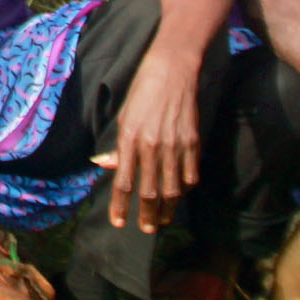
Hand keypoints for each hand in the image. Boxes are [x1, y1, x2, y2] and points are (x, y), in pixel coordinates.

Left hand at [94, 48, 203, 234]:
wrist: (172, 70)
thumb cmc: (143, 91)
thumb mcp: (124, 117)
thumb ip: (119, 147)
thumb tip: (107, 167)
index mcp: (130, 139)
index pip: (123, 182)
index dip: (120, 206)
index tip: (119, 223)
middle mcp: (152, 146)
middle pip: (149, 192)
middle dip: (146, 215)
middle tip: (146, 229)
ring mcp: (174, 145)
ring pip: (172, 189)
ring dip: (167, 209)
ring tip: (163, 220)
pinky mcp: (192, 142)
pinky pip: (190, 174)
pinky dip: (185, 188)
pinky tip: (180, 194)